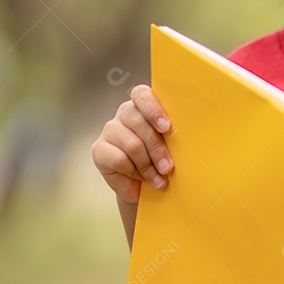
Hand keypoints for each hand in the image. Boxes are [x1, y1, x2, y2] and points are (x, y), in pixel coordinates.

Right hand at [91, 84, 174, 204]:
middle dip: (157, 148)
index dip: (154, 110)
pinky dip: (134, 172)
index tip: (167, 128)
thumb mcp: (171, 146)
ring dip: (149, 166)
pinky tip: (141, 178)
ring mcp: (110, 129)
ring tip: (160, 179)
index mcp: (144, 106)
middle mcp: (125, 113)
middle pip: (140, 123)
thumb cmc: (161, 161)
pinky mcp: (99, 149)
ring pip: (132, 144)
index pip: (142, 95)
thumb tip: (184, 136)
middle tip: (168, 168)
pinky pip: (119, 159)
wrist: (144, 188)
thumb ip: (172, 135)